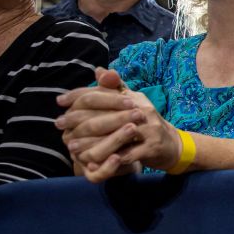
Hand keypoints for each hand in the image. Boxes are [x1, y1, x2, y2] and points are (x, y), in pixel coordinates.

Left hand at [60, 86, 181, 182]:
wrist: (174, 145)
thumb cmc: (148, 124)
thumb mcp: (133, 103)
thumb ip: (115, 88)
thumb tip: (99, 70)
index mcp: (135, 98)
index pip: (103, 92)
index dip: (79, 94)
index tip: (59, 101)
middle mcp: (142, 110)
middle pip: (105, 113)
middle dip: (79, 120)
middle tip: (59, 126)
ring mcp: (148, 130)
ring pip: (114, 136)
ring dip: (90, 143)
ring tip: (72, 147)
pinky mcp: (151, 148)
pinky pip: (126, 155)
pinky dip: (108, 160)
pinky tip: (92, 162)